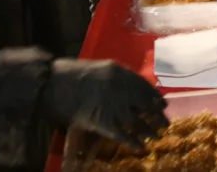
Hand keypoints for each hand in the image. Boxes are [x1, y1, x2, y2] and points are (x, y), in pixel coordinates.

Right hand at [42, 59, 167, 150]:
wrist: (52, 85)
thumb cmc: (72, 76)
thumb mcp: (101, 69)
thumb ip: (118, 78)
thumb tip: (132, 90)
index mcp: (121, 73)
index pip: (146, 87)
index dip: (156, 98)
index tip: (163, 106)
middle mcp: (121, 88)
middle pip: (146, 105)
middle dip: (157, 117)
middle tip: (165, 125)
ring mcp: (113, 105)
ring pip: (138, 121)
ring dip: (149, 131)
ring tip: (157, 137)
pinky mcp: (103, 121)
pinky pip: (123, 134)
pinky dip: (134, 142)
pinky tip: (140, 148)